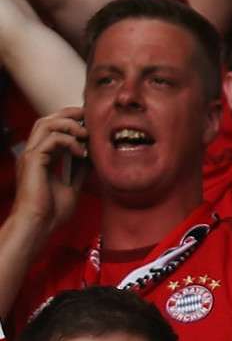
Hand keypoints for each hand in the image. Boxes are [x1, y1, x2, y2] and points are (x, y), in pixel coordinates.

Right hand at [9, 107, 79, 231]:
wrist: (38, 225)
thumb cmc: (51, 212)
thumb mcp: (72, 185)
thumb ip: (79, 168)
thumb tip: (92, 155)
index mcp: (39, 158)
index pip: (51, 129)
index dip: (70, 122)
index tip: (91, 125)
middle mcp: (32, 153)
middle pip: (46, 120)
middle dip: (69, 114)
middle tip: (90, 119)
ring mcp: (30, 156)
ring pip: (46, 124)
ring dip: (70, 124)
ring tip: (86, 135)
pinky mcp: (32, 161)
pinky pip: (52, 139)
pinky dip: (70, 141)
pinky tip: (82, 153)